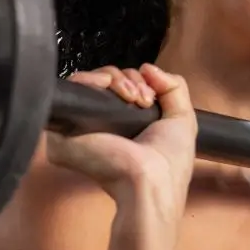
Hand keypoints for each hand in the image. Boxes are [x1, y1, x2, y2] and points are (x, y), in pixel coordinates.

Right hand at [45, 64, 196, 212]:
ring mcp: (82, 125)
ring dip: (115, 78)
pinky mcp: (66, 127)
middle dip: (128, 79)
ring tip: (131, 98)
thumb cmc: (169, 164)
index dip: (137, 81)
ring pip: (90, 81)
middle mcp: (101, 124)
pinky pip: (71, 88)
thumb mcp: (183, 120)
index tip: (150, 97)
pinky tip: (107, 87)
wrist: (150, 182)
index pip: (122, 87)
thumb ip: (173, 88)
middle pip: (106, 80)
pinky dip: (90, 79)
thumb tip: (147, 67)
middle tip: (142, 100)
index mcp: (124, 125)